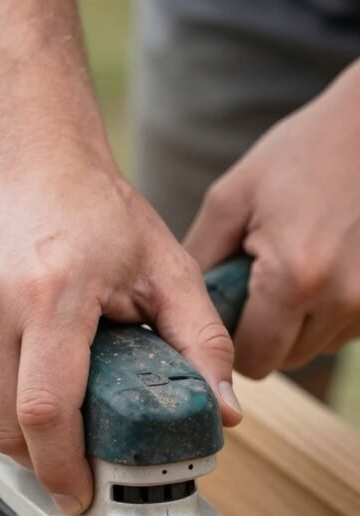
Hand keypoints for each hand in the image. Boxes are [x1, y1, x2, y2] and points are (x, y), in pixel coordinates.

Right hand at [0, 150, 240, 514]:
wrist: (22, 155)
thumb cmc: (95, 210)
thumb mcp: (166, 267)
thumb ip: (203, 342)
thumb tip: (225, 412)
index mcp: (51, 294)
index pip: (45, 412)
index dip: (62, 470)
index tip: (80, 497)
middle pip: (6, 427)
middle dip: (41, 461)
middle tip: (73, 463)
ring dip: (14, 434)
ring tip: (50, 418)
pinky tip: (18, 379)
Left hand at [185, 60, 359, 379]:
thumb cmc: (300, 153)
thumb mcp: (232, 200)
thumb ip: (200, 262)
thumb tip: (172, 311)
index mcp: (293, 278)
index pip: (253, 360)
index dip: (234, 343)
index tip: (229, 312)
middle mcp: (340, 299)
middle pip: (286, 361)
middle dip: (266, 334)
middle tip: (259, 287)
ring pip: (317, 347)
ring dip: (299, 325)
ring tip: (295, 268)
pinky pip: (345, 330)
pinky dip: (329, 311)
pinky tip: (324, 266)